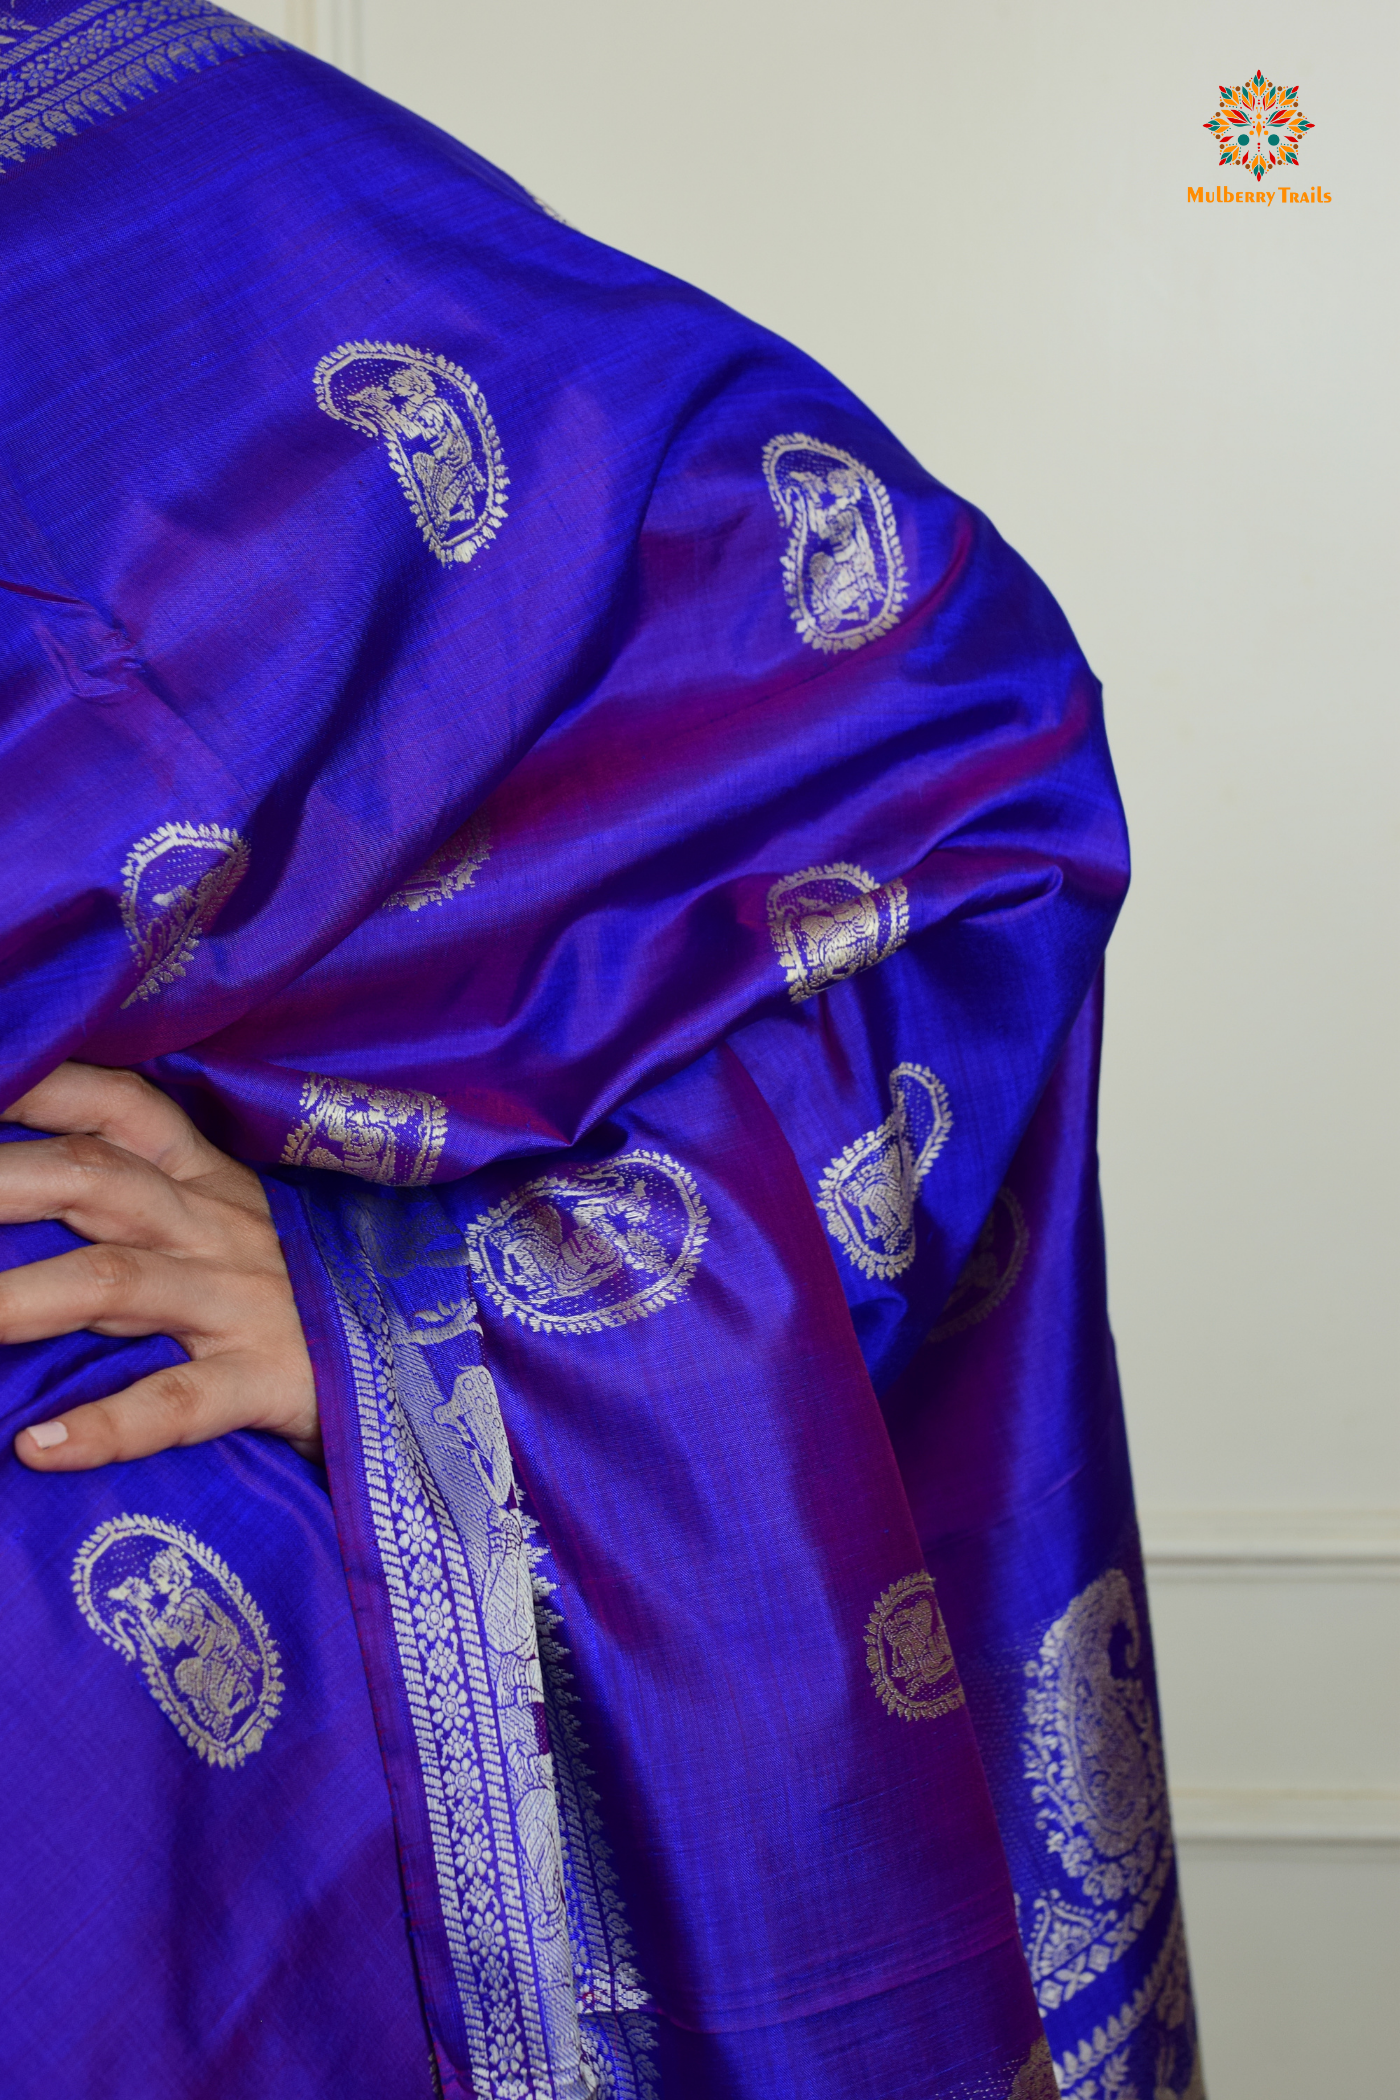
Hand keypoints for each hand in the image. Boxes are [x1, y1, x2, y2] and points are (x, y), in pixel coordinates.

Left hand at [1, 1063, 318, 1469]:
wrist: (433, 1368)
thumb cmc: (312, 1298)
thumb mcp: (241, 1228)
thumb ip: (156, 1204)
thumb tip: (44, 1183)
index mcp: (211, 1183)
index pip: (122, 1108)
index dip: (42, 1087)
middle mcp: (217, 1230)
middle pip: (95, 1179)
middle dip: (3, 1178)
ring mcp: (241, 1305)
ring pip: (117, 1283)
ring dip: (23, 1297)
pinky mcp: (267, 1382)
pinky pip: (178, 1403)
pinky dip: (108, 1426)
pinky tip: (39, 1448)